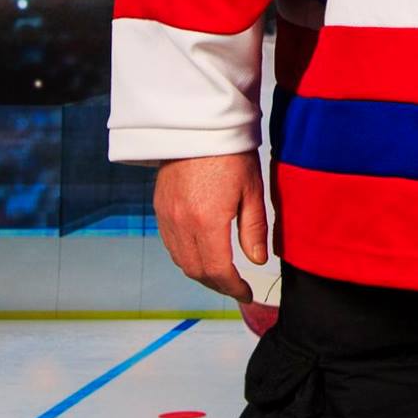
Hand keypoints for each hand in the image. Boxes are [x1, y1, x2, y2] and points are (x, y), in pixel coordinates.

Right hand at [153, 152, 266, 302]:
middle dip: (217, 284)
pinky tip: (202, 253)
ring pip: (180, 261)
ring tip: (222, 274)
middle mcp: (182, 224)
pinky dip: (186, 256)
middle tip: (236, 286)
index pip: (218, 271)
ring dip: (200, 273)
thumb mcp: (252, 189)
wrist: (196, 124)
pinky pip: (170, 244)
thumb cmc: (230, 153)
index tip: (247, 293)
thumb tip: (257, 261)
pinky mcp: (160, 208)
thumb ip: (253, 229)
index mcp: (207, 221)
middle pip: (196, 271)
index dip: (233, 288)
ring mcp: (167, 217)